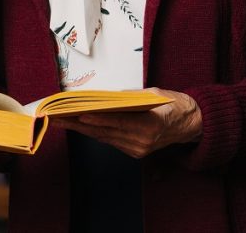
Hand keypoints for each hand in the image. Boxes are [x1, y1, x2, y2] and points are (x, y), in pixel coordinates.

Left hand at [52, 88, 202, 158]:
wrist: (190, 123)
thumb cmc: (172, 104)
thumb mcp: (152, 94)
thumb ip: (129, 97)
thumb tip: (104, 97)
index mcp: (149, 126)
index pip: (115, 122)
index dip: (95, 119)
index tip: (76, 114)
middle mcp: (141, 142)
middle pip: (103, 132)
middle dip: (77, 123)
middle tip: (55, 116)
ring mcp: (137, 149)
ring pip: (103, 137)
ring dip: (80, 129)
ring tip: (60, 120)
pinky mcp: (134, 152)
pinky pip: (109, 140)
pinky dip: (93, 132)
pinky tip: (78, 125)